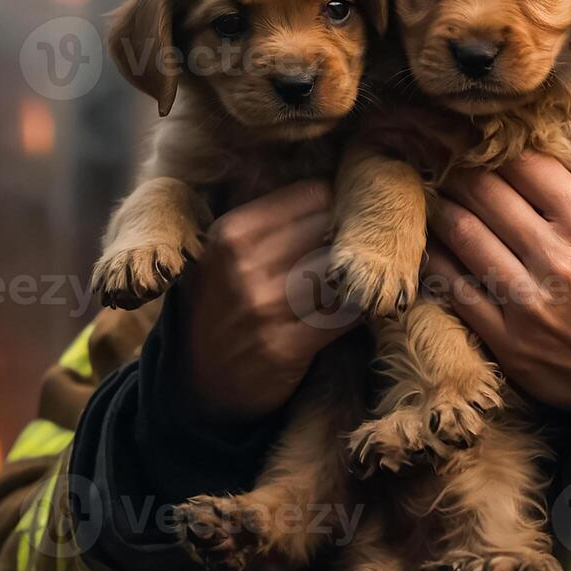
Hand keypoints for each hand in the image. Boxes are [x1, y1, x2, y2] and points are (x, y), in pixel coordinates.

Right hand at [177, 179, 357, 419]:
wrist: (195, 384)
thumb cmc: (219, 308)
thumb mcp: (221, 255)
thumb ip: (267, 222)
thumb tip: (331, 186)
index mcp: (231, 232)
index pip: (314, 195)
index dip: (340, 204)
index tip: (354, 214)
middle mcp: (244, 265)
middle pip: (332, 229)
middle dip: (357, 238)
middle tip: (375, 245)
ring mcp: (264, 308)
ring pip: (341, 272)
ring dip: (363, 275)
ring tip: (372, 276)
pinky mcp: (285, 347)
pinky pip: (345, 316)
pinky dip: (362, 310)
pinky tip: (366, 307)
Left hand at [423, 153, 570, 417]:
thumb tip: (524, 164)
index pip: (530, 167)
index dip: (500, 151)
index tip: (483, 146)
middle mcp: (558, 259)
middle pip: (488, 194)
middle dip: (460, 173)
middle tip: (445, 164)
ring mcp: (528, 302)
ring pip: (464, 234)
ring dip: (441, 209)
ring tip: (433, 198)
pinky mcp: (505, 339)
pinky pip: (455, 287)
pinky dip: (436, 260)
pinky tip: (431, 246)